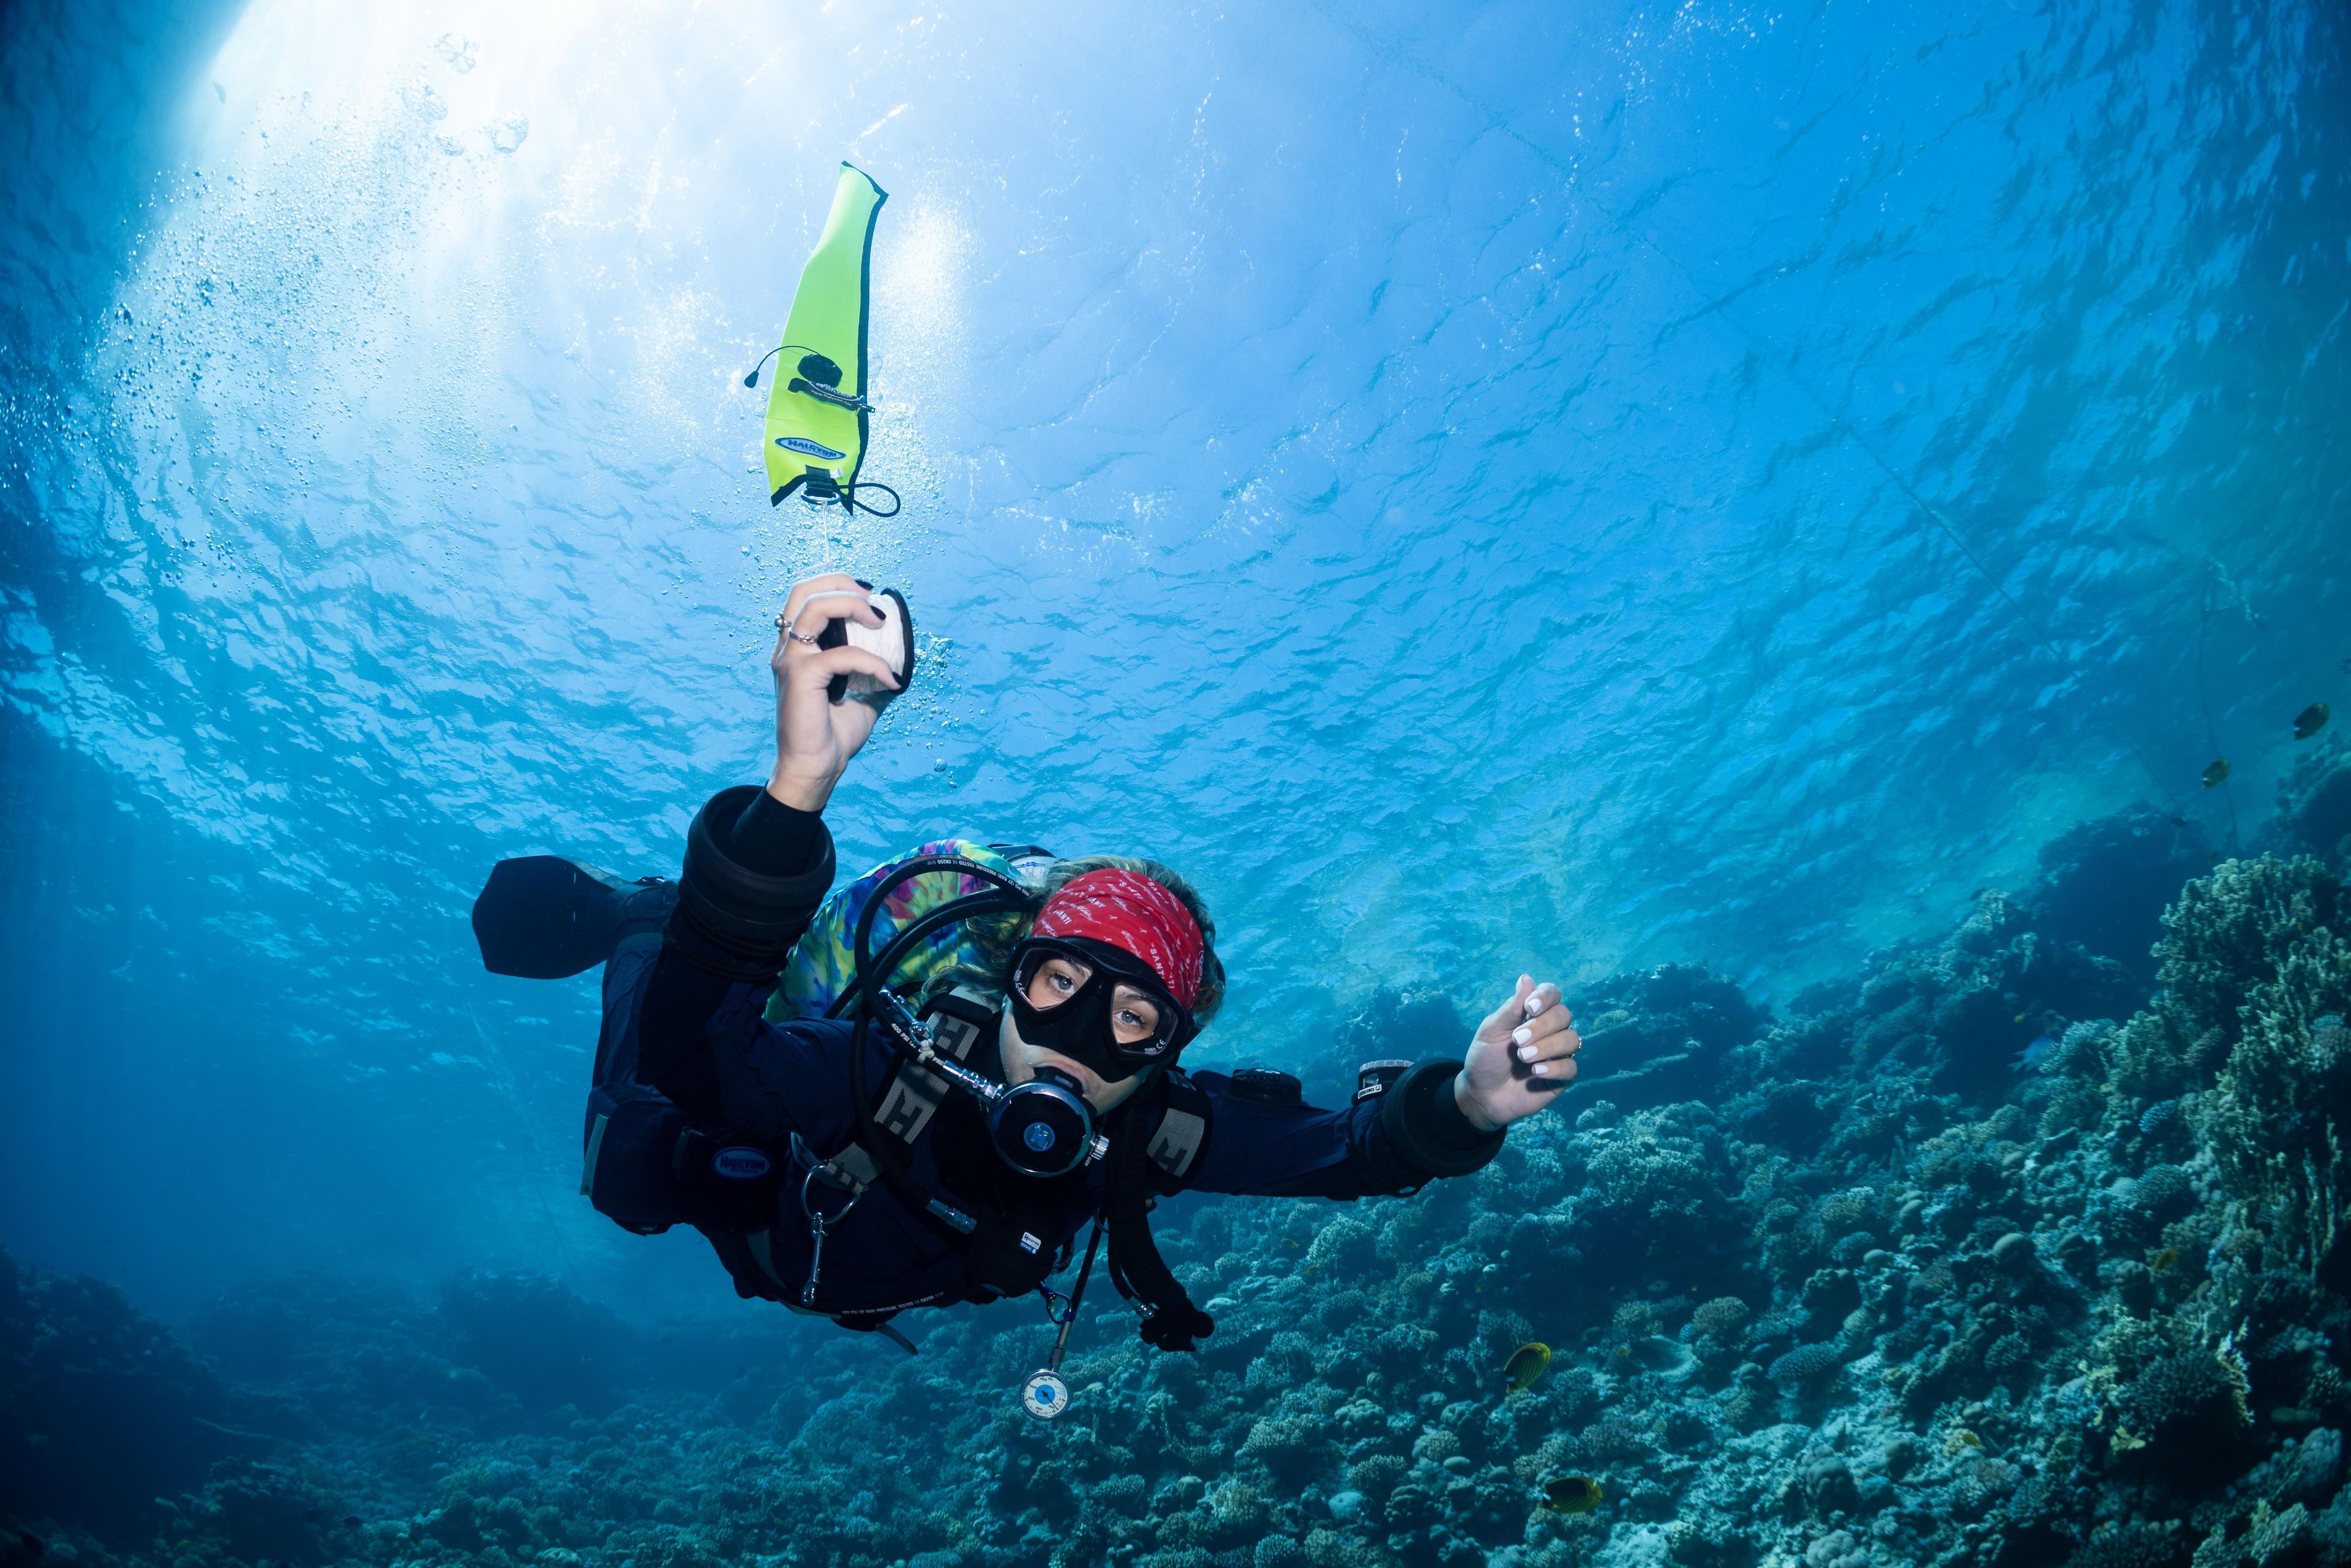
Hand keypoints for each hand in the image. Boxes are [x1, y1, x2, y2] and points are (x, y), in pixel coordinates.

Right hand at [765, 572, 901, 810]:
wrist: (818, 767)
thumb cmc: (834, 734)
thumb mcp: (864, 696)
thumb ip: (876, 672)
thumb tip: (904, 659)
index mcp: (798, 648)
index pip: (806, 596)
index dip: (838, 584)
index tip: (870, 598)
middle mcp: (789, 649)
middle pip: (803, 590)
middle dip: (841, 583)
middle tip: (872, 602)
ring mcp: (791, 660)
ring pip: (815, 607)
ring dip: (853, 606)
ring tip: (880, 622)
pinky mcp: (801, 677)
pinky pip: (843, 654)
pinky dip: (872, 662)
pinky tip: (890, 680)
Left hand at [1454, 975, 1577, 1132]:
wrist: (1481, 1095)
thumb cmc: (1485, 1058)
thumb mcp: (1492, 1031)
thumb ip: (1511, 1008)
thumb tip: (1526, 978)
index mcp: (1533, 1015)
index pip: (1552, 994)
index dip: (1545, 997)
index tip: (1529, 1008)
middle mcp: (1550, 1031)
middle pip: (1563, 1015)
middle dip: (1541, 1026)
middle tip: (1517, 1040)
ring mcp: (1558, 1054)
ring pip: (1571, 1040)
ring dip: (1547, 1046)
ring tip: (1523, 1056)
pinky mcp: (1561, 1078)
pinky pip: (1571, 1067)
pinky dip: (1555, 1067)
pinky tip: (1536, 1071)